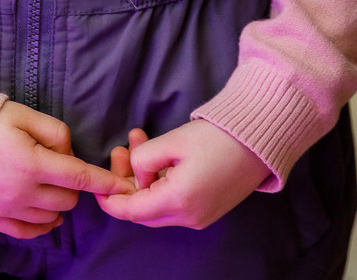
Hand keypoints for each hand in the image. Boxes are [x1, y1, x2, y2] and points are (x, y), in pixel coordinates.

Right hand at [0, 102, 128, 239]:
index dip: (104, 182)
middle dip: (73, 186)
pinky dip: (42, 225)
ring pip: (51, 218)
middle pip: (67, 201)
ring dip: (58, 204)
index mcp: (31, 163)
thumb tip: (70, 155)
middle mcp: (21, 192)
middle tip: (57, 166)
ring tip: (47, 184)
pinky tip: (44, 212)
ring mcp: (6, 209)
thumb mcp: (24, 114)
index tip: (121, 186)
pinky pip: (27, 232)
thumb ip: (56, 132)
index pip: (79, 178)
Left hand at [96, 121, 269, 229]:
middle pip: (143, 211)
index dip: (110, 200)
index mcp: (179, 202)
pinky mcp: (209, 209)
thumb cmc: (218, 137)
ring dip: (143, 177)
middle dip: (126, 182)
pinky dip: (160, 182)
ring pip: (158, 205)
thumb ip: (143, 159)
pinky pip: (174, 202)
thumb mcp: (172, 142)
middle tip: (121, 150)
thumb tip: (137, 174)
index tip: (96, 185)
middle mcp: (189, 218)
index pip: (132, 211)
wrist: (260, 139)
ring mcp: (201, 217)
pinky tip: (158, 155)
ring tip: (137, 141)